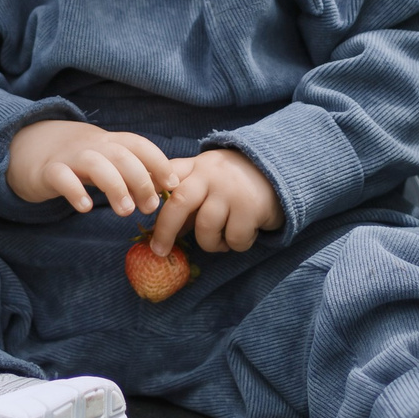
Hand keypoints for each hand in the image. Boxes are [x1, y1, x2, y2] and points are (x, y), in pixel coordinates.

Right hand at [7, 120, 175, 216]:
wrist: (28, 148)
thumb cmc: (78, 160)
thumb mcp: (106, 160)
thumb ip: (131, 172)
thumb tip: (163, 192)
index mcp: (110, 142)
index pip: (139, 144)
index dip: (159, 162)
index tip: (173, 184)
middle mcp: (92, 146)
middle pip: (122, 155)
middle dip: (141, 180)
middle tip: (150, 207)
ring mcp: (69, 157)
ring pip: (96, 164)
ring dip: (115, 186)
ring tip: (126, 211)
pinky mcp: (47, 171)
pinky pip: (62, 177)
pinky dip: (75, 191)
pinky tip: (84, 208)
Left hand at [148, 148, 282, 254]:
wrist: (279, 172)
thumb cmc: (233, 183)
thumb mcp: (208, 179)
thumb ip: (187, 196)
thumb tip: (162, 230)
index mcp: (196, 167)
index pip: (167, 173)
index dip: (149, 188)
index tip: (139, 207)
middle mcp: (210, 176)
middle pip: (178, 203)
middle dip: (165, 230)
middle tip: (159, 250)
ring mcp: (230, 191)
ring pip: (205, 228)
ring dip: (210, 243)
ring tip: (220, 241)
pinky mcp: (250, 208)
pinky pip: (233, 239)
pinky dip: (235, 245)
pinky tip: (243, 234)